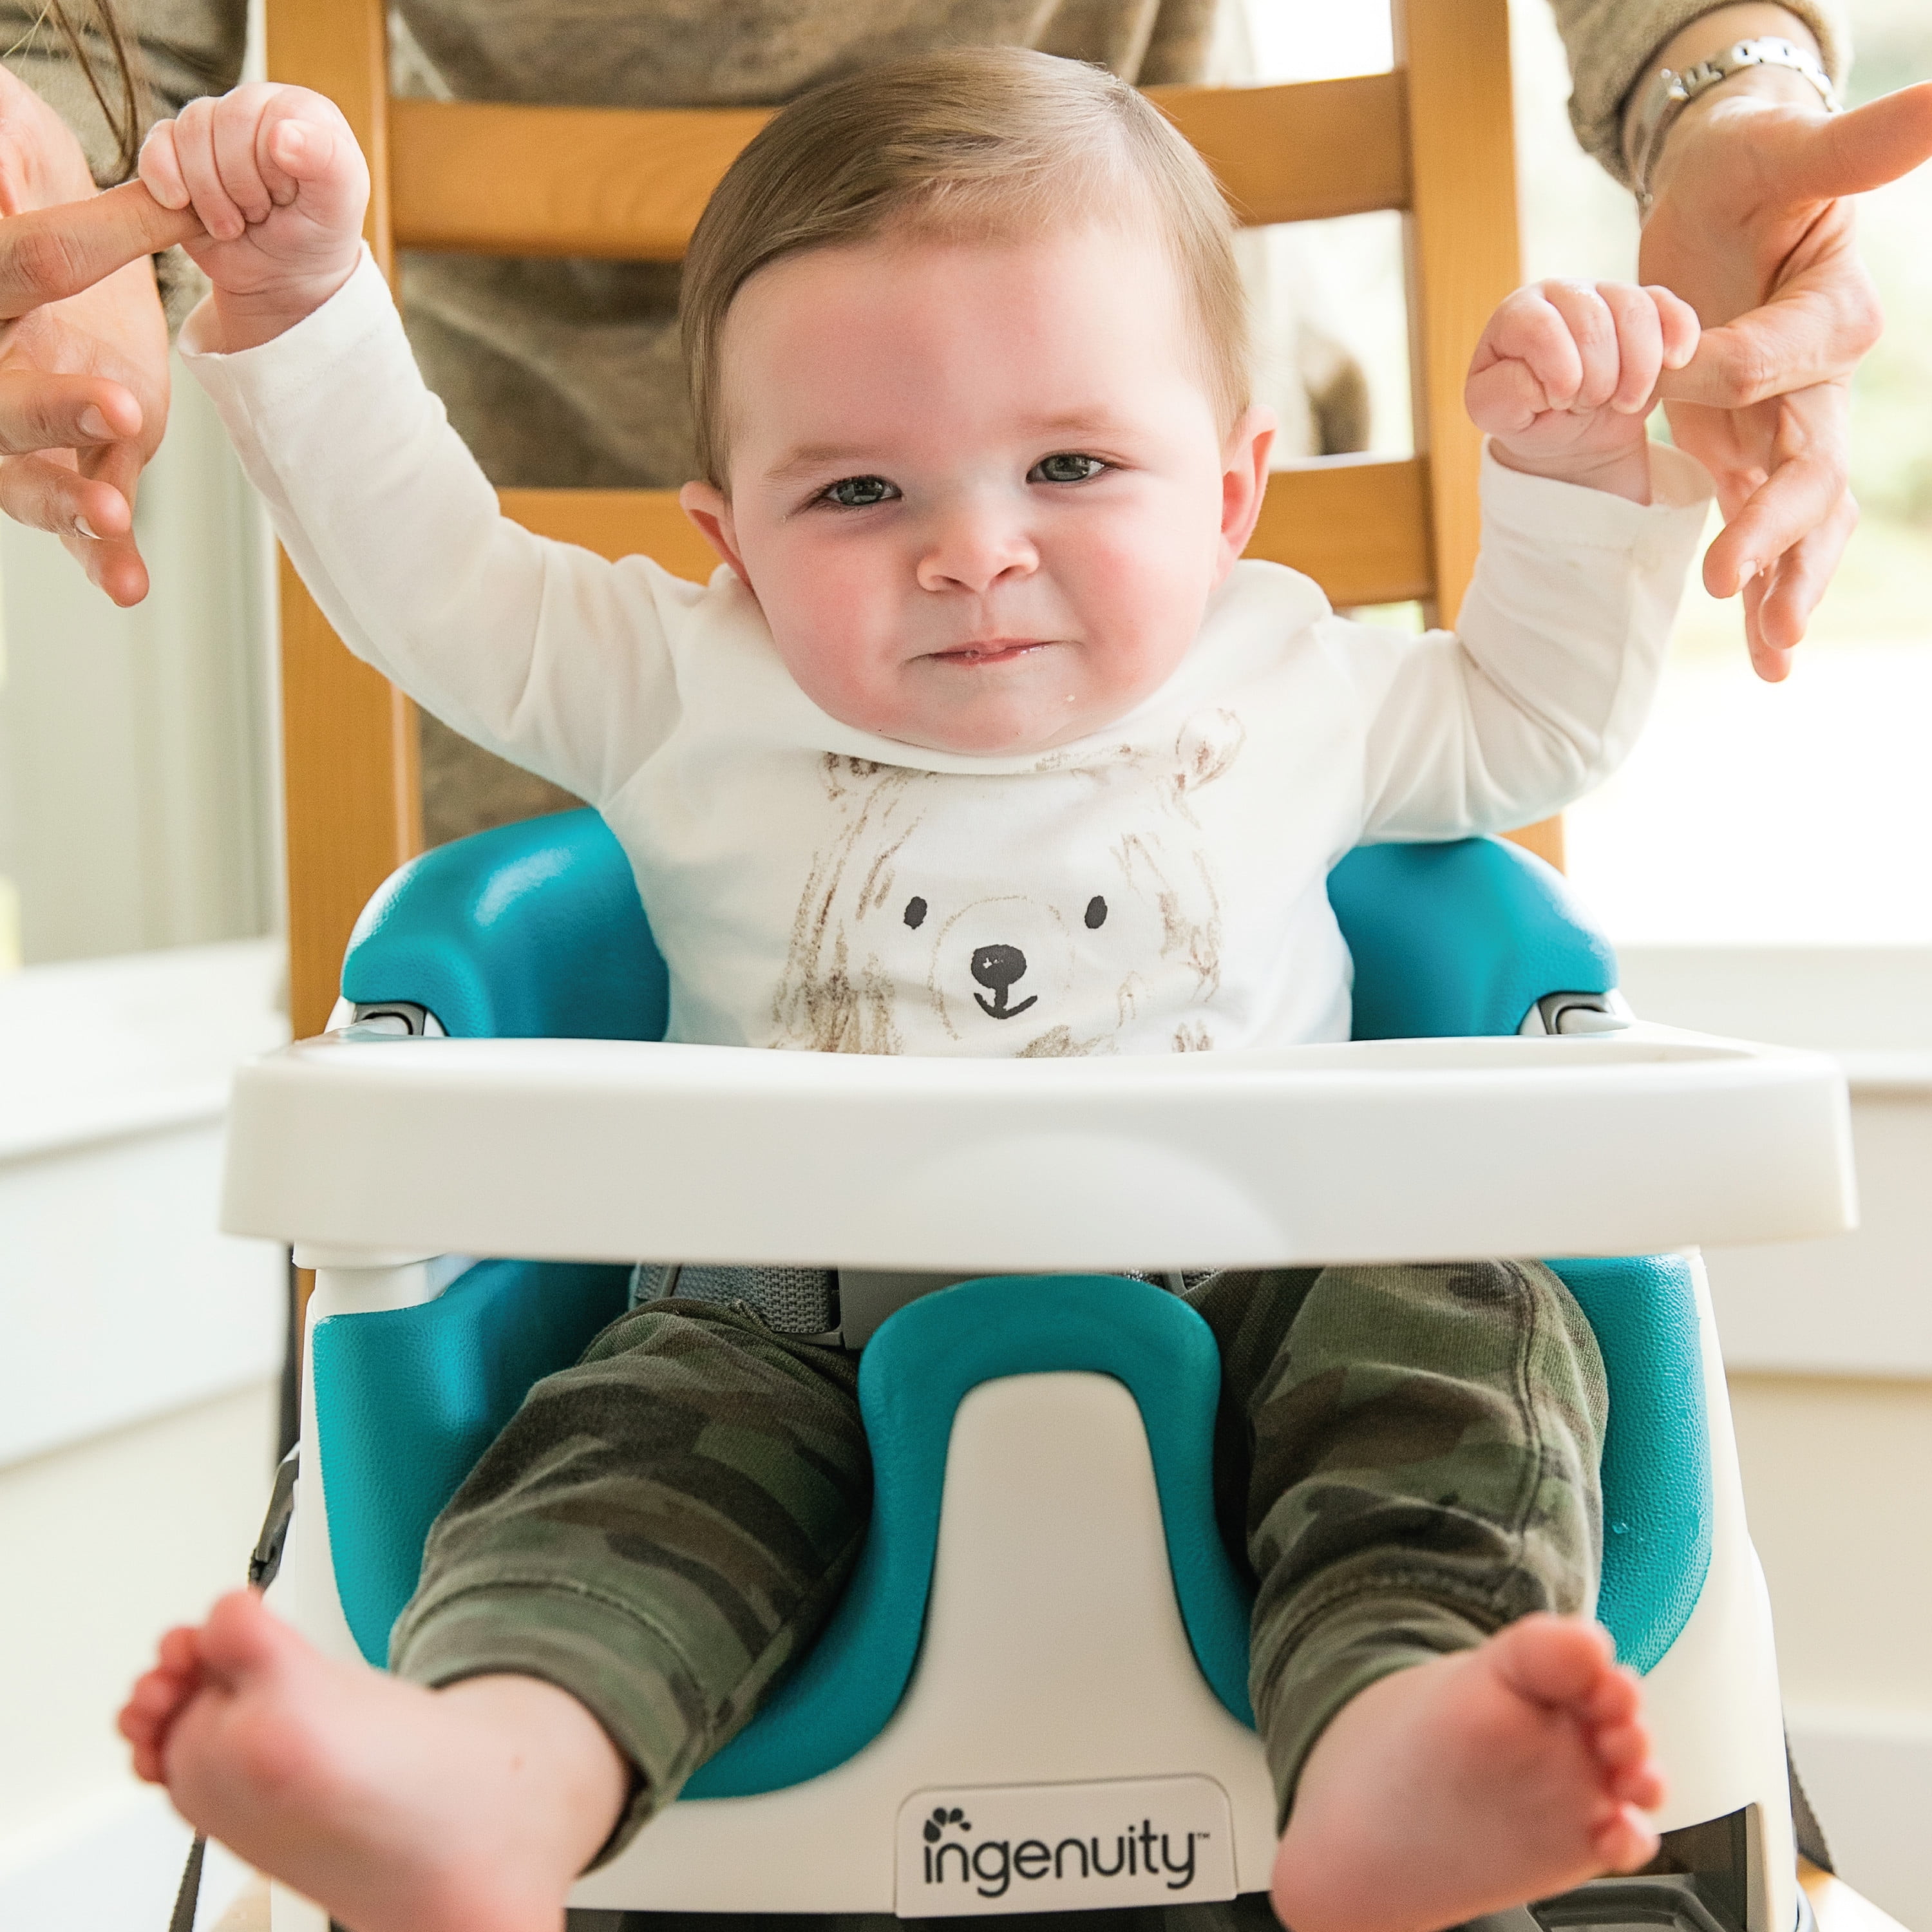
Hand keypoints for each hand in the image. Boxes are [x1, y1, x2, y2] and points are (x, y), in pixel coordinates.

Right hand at [0, 65, 200, 604]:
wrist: (31, 231)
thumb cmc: (14, 173)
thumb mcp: (14, 143)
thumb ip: (5, 151)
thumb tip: (2, 171)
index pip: (29, 262)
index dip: (98, 244)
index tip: (154, 229)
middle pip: (3, 393)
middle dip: (53, 406)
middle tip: (119, 407)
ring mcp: (14, 427)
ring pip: (24, 474)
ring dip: (69, 503)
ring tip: (114, 517)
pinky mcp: (58, 468)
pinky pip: (71, 522)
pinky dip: (99, 556)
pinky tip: (127, 585)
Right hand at [139, 83, 368, 352]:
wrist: (283, 278)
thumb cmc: (318, 235)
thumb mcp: (339, 206)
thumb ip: (328, 164)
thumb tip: (281, 133)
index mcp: (298, 108)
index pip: (262, 114)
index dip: (268, 167)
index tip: (290, 199)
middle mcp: (253, 107)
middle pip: (219, 122)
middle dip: (240, 186)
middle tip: (263, 216)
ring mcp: (212, 128)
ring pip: (186, 135)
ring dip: (209, 195)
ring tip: (237, 225)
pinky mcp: (175, 153)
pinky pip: (155, 149)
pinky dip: (165, 181)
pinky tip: (183, 206)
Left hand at [1466, 280, 1698, 502]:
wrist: (1569, 429)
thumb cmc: (1527, 416)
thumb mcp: (1497, 415)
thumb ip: (1502, 394)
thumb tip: (1540, 379)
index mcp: (1518, 314)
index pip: (1539, 328)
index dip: (1558, 372)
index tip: (1560, 402)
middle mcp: (1562, 293)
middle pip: (1592, 320)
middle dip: (1596, 378)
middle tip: (1587, 406)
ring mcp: (1607, 293)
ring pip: (1635, 311)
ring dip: (1637, 368)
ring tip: (1622, 403)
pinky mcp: (1648, 307)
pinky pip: (1670, 307)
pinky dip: (1678, 336)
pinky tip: (1675, 365)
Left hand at [1643, 78, 1931, 678]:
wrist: (1727, 195)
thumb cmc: (1750, 165)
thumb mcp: (1783, 150)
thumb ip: (1850, 148)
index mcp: (1835, 312)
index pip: (1784, 358)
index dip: (1728, 371)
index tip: (1665, 376)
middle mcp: (1823, 382)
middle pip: (1813, 467)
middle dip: (1775, 527)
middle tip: (1728, 577)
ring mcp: (1790, 427)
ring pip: (1803, 518)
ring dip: (1786, 583)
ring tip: (1775, 651)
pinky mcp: (1752, 451)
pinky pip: (1765, 529)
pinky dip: (1766, 587)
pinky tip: (1771, 656)